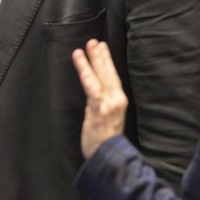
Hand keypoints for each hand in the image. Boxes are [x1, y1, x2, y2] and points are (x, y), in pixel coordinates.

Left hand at [73, 40, 128, 158]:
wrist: (109, 157)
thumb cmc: (106, 141)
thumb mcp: (107, 119)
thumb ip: (100, 104)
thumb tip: (93, 93)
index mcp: (119, 101)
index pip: (113, 77)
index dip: (107, 62)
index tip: (102, 48)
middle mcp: (117, 100)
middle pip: (108, 73)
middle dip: (101, 56)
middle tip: (94, 42)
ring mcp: (109, 103)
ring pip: (100, 76)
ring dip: (92, 60)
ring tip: (86, 47)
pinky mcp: (99, 109)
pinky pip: (91, 87)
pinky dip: (86, 73)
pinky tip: (81, 62)